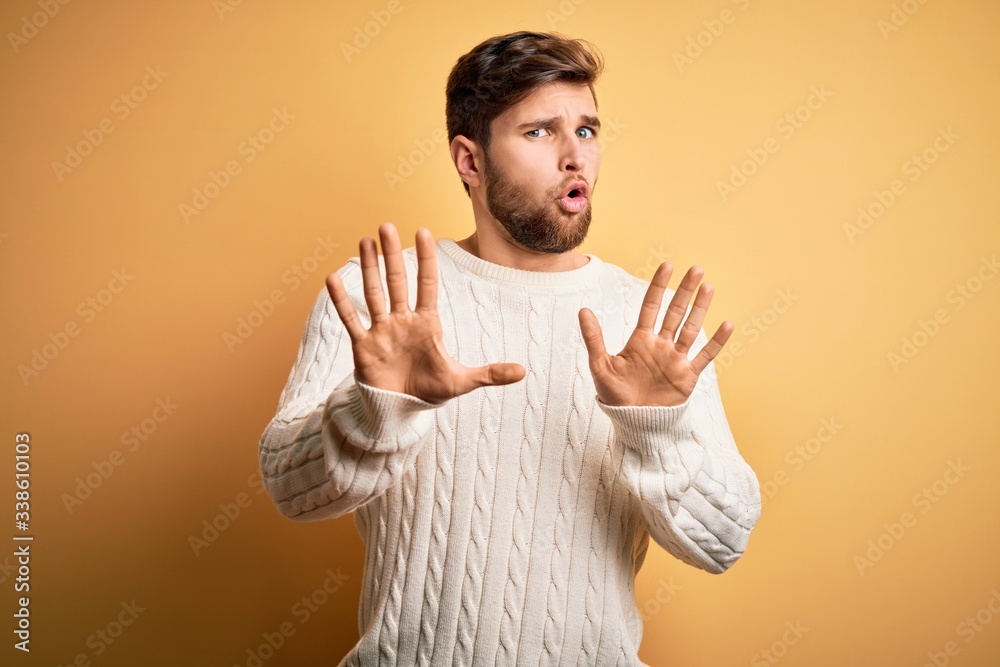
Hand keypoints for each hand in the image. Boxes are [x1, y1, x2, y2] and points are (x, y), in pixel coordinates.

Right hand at [325, 223, 525, 403]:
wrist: (400, 410)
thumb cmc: (429, 390)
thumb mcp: (462, 382)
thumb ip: (490, 374)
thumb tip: (524, 372)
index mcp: (427, 323)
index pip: (427, 284)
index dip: (426, 259)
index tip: (423, 231)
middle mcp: (402, 320)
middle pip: (397, 281)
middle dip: (392, 254)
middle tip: (386, 225)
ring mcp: (382, 330)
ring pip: (374, 293)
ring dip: (369, 268)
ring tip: (364, 240)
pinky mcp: (363, 346)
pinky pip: (351, 319)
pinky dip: (341, 301)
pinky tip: (333, 278)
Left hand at [578, 263, 733, 406]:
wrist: (633, 423)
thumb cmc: (615, 396)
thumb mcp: (600, 365)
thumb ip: (594, 338)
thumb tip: (583, 310)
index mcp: (640, 340)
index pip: (651, 306)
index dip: (659, 286)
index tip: (667, 266)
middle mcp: (660, 345)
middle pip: (675, 312)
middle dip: (685, 291)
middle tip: (696, 269)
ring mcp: (676, 359)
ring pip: (692, 328)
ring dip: (700, 309)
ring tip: (708, 287)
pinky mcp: (687, 376)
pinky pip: (705, 356)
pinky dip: (717, 342)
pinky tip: (727, 324)